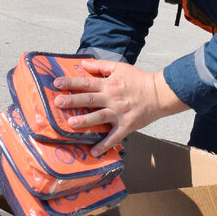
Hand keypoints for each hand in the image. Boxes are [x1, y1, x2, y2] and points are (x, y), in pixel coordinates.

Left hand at [53, 58, 189, 154]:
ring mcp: (119, 113)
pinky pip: (114, 137)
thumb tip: (83, 63)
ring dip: (85, 121)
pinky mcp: (127, 126)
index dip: (71, 82)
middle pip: (89, 100)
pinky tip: (93, 151)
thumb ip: (101, 66)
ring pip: (99, 117)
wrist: (160, 94)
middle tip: (58, 103)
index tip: (56, 84)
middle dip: (72, 101)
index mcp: (109, 84)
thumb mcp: (120, 67)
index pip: (86, 83)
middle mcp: (112, 98)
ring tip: (71, 124)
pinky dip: (104, 145)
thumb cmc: (139, 80)